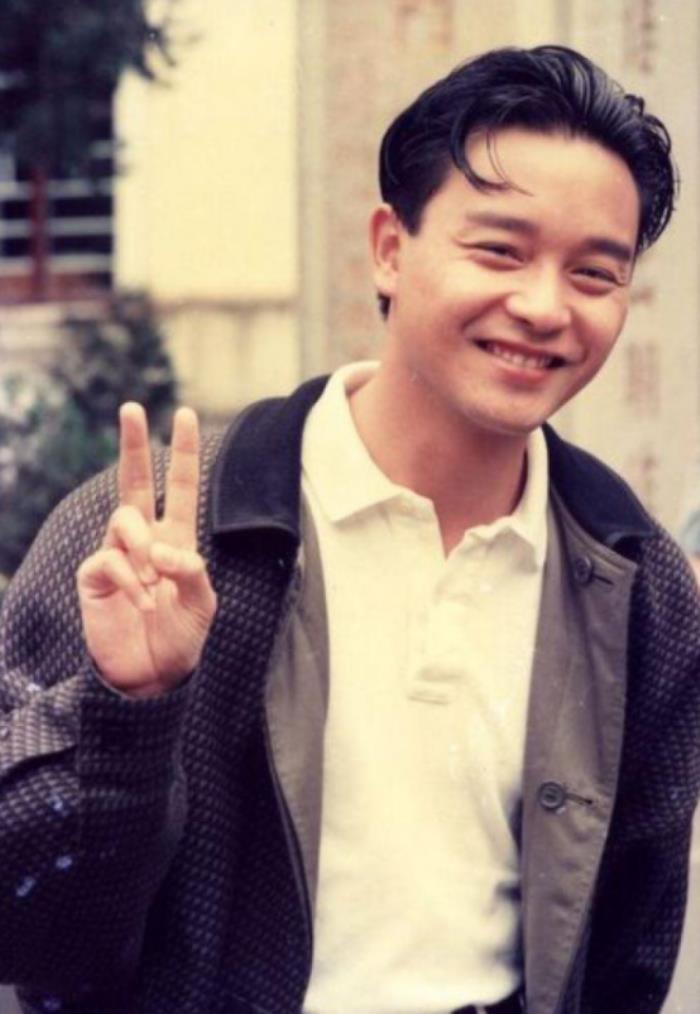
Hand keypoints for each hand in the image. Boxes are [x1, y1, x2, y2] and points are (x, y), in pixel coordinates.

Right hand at [77, 403, 216, 696]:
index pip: (180, 487)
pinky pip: (111, 559)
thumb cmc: (181, 638)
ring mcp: (117, 554)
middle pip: (135, 482)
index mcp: (176, 538)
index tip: (185, 414)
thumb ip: (191, 572)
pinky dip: (132, 580)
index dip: (183, 453)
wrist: (151, 676)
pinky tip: (142, 602)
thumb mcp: (202, 604)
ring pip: (126, 520)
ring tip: (155, 583)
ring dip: (145, 548)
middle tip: (131, 408)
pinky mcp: (95, 576)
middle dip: (134, 445)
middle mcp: (144, 539)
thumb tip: (163, 549)